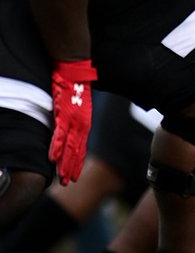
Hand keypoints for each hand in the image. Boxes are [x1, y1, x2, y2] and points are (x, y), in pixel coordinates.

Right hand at [49, 59, 96, 184]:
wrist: (75, 70)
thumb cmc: (74, 85)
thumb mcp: (76, 106)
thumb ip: (72, 118)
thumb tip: (67, 127)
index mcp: (84, 123)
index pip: (81, 147)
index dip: (78, 162)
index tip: (74, 175)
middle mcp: (81, 124)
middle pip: (76, 151)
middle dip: (71, 168)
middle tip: (67, 183)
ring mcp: (73, 120)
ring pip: (69, 147)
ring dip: (64, 163)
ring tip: (61, 177)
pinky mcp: (64, 114)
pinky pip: (58, 134)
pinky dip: (56, 147)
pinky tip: (52, 159)